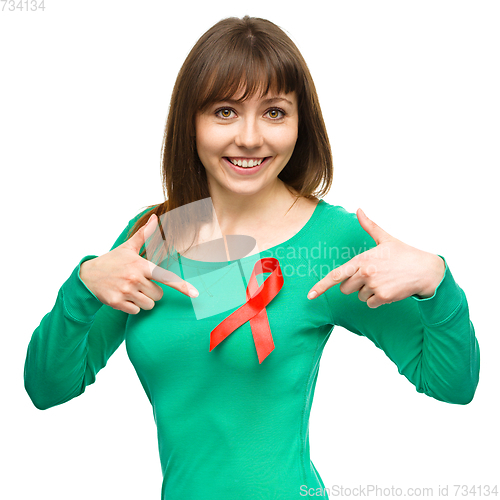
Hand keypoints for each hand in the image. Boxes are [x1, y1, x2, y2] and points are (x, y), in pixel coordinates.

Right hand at [80, 214, 198, 313]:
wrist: (87, 276)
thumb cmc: (112, 261)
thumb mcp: (128, 247)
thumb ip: (144, 235)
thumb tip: (155, 218)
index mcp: (140, 265)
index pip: (166, 277)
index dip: (182, 286)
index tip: (195, 294)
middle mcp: (134, 278)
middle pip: (158, 295)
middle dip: (152, 291)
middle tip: (138, 284)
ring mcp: (125, 291)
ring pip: (149, 304)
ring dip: (143, 300)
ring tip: (131, 290)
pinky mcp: (117, 303)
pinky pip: (136, 311)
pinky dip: (132, 307)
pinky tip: (123, 297)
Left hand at [307, 209, 445, 307]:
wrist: (426, 270)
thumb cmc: (404, 253)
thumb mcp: (385, 238)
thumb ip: (369, 225)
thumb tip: (359, 209)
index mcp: (362, 259)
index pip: (336, 275)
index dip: (321, 286)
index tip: (310, 295)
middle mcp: (365, 273)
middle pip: (346, 288)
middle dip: (355, 284)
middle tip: (372, 276)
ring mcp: (374, 286)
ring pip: (359, 296)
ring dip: (368, 292)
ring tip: (384, 281)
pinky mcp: (383, 297)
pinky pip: (370, 303)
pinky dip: (378, 300)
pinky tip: (389, 289)